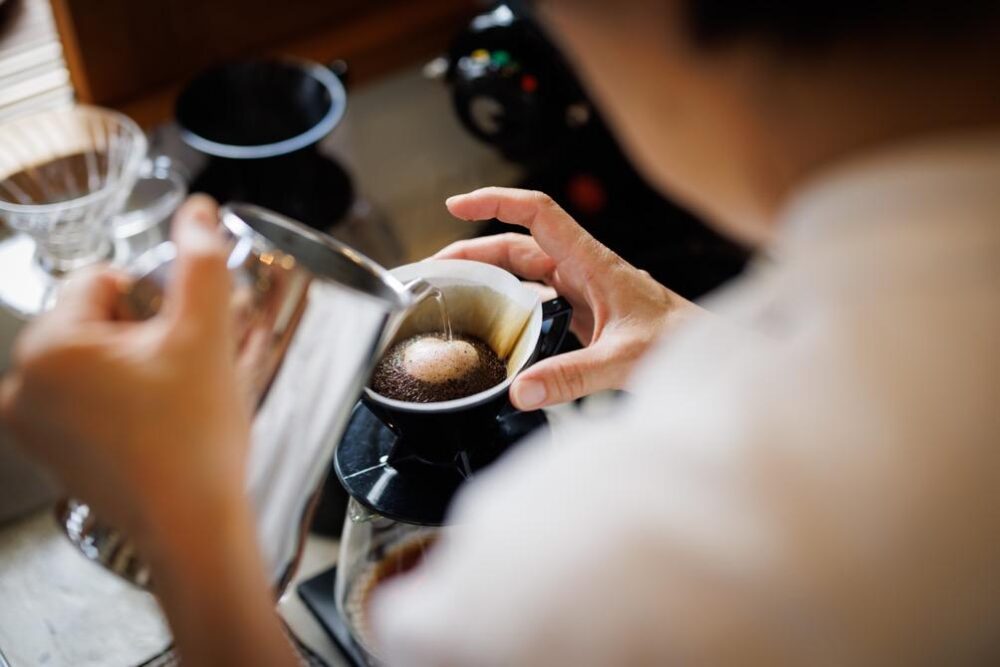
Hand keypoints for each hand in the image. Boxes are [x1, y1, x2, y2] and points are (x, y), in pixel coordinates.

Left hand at [0, 195, 250, 549]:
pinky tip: (153, 425)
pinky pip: (81, 397)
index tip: (180, 340)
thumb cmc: (195, 436)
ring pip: (90, 359)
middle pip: (92, 320)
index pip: (102, 281)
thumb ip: (201, 261)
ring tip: (169, 401)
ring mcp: (29, 424)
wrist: (194, 526)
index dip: (154, 301)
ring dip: (131, 365)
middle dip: (141, 334)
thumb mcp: (207, 335)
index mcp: (48, 346)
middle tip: (180, 373)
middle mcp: (20, 384)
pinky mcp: (47, 453)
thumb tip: (196, 209)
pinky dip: (117, 399)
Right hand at [436, 187, 702, 409]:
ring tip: (454, 291)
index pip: (538, 214)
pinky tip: (495, 320)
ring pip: (526, 270)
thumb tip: (521, 391)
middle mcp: (584, 269)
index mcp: (592, 263)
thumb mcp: (623, 361)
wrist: (707, 350)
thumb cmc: (679, 342)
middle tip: (435, 269)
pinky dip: (511, 301)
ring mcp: (583, 289)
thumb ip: (571, 378)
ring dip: (490, 275)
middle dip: (474, 250)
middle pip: (518, 245)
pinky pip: (538, 296)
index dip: (496, 202)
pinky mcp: (585, 310)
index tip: (458, 204)